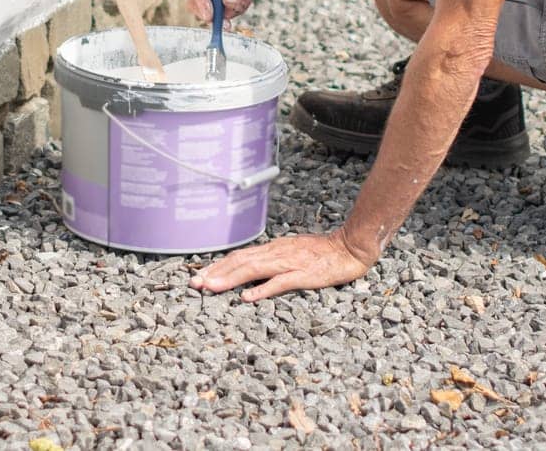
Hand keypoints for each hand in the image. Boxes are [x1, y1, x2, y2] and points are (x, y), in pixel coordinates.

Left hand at [188, 230, 375, 301]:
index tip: (199, 277)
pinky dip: (262, 289)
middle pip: (240, 261)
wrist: (350, 247)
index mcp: (274, 249)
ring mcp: (290, 263)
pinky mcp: (304, 273)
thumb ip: (273, 262)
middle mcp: (277, 253)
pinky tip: (248, 297)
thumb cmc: (323, 253)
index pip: (240, 256)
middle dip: (216, 273)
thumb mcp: (293, 254)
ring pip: (254, 269)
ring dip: (230, 279)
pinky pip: (280, 282)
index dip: (218, 266)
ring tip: (211, 288)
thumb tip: (251, 276)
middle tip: (195, 284)